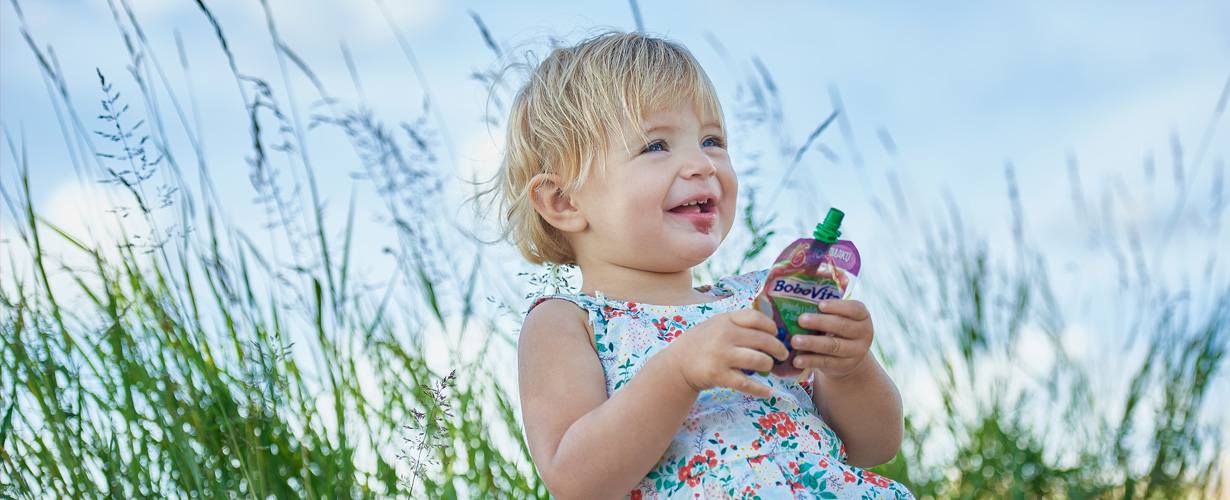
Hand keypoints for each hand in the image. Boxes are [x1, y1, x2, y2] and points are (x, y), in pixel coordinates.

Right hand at [663, 308, 788, 398]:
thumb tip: (770, 330)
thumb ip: (737, 324)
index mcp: (724, 320)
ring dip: (769, 365)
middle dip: (778, 348)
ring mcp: (721, 356)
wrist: (677, 365)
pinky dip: (761, 390)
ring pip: (758, 360)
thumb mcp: (715, 325)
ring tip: (769, 367)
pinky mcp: (719, 376)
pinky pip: (747, 384)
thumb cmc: (700, 343)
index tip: (776, 334)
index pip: (755, 318)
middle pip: (762, 340)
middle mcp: (723, 335)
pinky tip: (770, 392)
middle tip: (783, 354)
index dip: (770, 326)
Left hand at [790, 299, 872, 379]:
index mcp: (862, 316)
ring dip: (812, 343)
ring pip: (833, 346)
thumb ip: (825, 307)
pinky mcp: (845, 366)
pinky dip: (810, 361)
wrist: (847, 358)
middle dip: (820, 323)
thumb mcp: (838, 316)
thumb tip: (795, 291)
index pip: (854, 309)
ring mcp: (856, 352)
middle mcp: (864, 333)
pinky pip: (826, 362)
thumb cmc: (836, 328)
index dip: (837, 307)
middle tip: (800, 320)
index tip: (820, 305)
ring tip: (794, 340)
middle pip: (842, 326)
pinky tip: (796, 359)